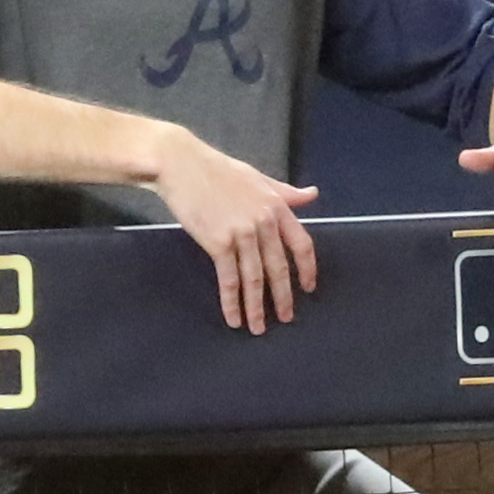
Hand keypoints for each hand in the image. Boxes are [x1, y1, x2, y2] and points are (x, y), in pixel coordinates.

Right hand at [145, 127, 319, 332]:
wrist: (181, 165)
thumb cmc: (217, 170)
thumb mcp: (258, 177)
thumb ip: (285, 192)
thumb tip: (312, 195)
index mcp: (277, 206)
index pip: (302, 244)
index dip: (307, 269)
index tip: (308, 288)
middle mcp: (264, 221)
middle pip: (278, 268)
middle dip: (283, 297)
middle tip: (285, 318)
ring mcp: (242, 233)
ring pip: (254, 279)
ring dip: (257, 308)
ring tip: (258, 327)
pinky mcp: (218, 243)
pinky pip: (229, 279)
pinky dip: (231, 302)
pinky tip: (233, 318)